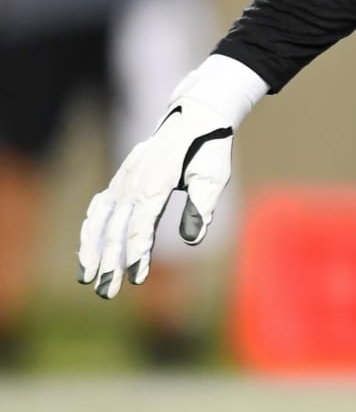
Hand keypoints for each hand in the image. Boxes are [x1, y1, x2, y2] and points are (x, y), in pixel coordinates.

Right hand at [77, 56, 264, 298]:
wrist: (194, 119)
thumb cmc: (208, 151)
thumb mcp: (213, 175)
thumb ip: (201, 206)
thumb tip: (193, 240)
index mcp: (155, 184)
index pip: (140, 226)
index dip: (136, 254)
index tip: (136, 279)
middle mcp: (133, 184)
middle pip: (115, 229)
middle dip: (109, 263)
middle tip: (106, 292)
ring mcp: (122, 181)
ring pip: (100, 221)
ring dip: (92, 250)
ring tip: (87, 278)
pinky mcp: (120, 181)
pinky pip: (99, 208)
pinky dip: (90, 230)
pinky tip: (85, 250)